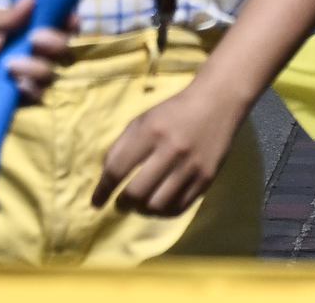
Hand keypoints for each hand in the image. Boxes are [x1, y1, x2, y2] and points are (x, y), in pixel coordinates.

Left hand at [0, 0, 66, 122]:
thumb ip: (0, 17)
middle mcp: (11, 48)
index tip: (71, 15)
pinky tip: (16, 85)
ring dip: (40, 66)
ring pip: (47, 71)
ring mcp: (6, 76)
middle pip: (53, 46)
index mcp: (3, 25)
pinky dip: (32, 90)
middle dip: (55, 40)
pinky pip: (30, 97)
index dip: (61, 16)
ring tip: (12, 65)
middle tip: (38, 38)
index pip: (43, 19)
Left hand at [97, 81, 247, 214]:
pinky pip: (179, 207)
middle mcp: (171, 150)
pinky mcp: (206, 178)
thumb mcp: (143, 119)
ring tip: (141, 204)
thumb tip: (106, 177)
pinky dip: (163, 211)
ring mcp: (191, 167)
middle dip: (123, 203)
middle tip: (121, 203)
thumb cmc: (174, 111)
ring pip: (157, 205)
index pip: (118, 169)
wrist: (219, 102)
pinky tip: (159, 204)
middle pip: (137, 192)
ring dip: (143, 209)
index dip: (102, 190)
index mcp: (151, 131)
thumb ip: (121, 145)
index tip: (96, 202)